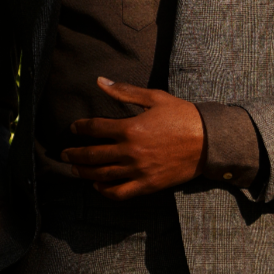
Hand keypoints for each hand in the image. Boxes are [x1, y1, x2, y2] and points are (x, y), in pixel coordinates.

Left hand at [61, 78, 204, 198]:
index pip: (95, 129)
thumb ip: (125, 92)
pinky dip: (105, 191)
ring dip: (85, 173)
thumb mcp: (154, 98)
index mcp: (130, 128)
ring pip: (102, 175)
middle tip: (64, 154)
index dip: (81, 128)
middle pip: (93, 155)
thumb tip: (100, 81)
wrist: (208, 141)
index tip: (74, 128)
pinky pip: (120, 193)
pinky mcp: (148, 185)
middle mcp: (130, 152)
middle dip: (75, 155)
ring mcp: (138, 171)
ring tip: (75, 170)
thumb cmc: (182, 116)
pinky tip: (98, 186)